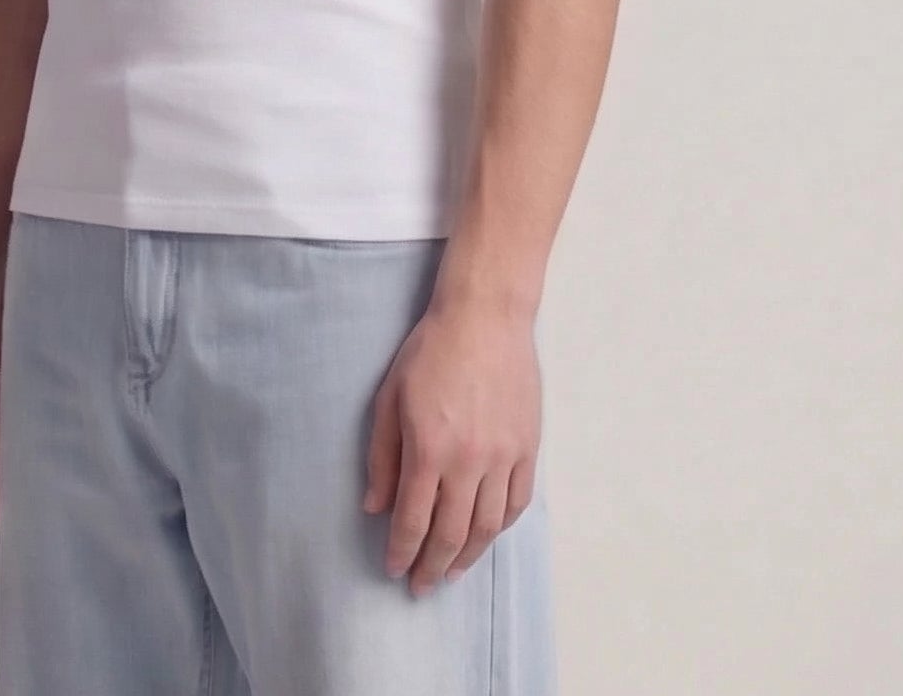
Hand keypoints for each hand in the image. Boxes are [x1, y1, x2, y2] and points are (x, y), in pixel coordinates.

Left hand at [361, 297, 540, 594]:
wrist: (485, 317)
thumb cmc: (430, 350)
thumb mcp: (390, 397)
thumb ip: (382, 456)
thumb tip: (375, 507)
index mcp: (429, 449)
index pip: (413, 520)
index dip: (402, 552)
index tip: (394, 570)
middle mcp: (469, 461)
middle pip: (451, 533)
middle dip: (432, 566)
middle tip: (421, 585)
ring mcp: (503, 456)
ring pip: (488, 526)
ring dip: (468, 556)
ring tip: (452, 571)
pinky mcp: (528, 447)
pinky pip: (517, 502)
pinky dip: (501, 526)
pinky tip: (487, 535)